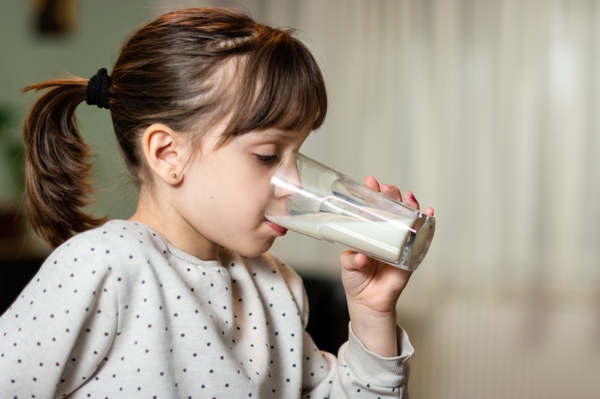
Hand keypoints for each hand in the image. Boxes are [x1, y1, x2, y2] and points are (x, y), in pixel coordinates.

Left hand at [339, 175, 433, 355]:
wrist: (368, 304)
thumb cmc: (356, 280)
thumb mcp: (348, 265)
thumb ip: (352, 259)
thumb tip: (361, 256)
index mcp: (369, 232)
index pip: (372, 208)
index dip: (372, 194)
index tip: (370, 182)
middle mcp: (386, 235)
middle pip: (392, 209)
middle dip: (390, 195)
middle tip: (385, 188)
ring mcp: (400, 243)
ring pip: (407, 219)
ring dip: (409, 205)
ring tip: (406, 196)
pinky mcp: (411, 256)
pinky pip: (421, 239)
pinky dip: (427, 225)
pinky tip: (428, 213)